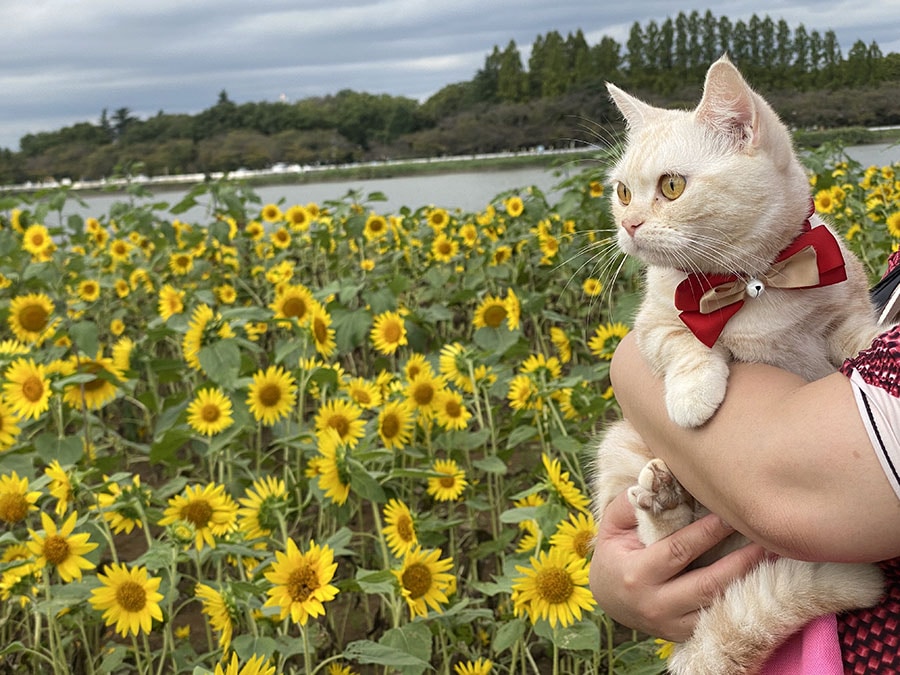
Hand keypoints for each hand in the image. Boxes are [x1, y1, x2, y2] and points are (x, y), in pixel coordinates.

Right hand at [589, 491, 768, 641]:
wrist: (607, 596)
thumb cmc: (614, 552)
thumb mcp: (612, 525)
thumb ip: (632, 503)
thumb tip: (658, 477)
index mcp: (635, 575)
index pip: (679, 550)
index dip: (708, 531)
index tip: (731, 513)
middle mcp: (654, 604)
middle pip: (707, 584)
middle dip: (740, 559)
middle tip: (764, 536)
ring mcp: (671, 625)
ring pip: (717, 605)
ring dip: (747, 582)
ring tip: (771, 558)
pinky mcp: (684, 635)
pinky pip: (717, 620)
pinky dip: (739, 601)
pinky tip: (759, 582)